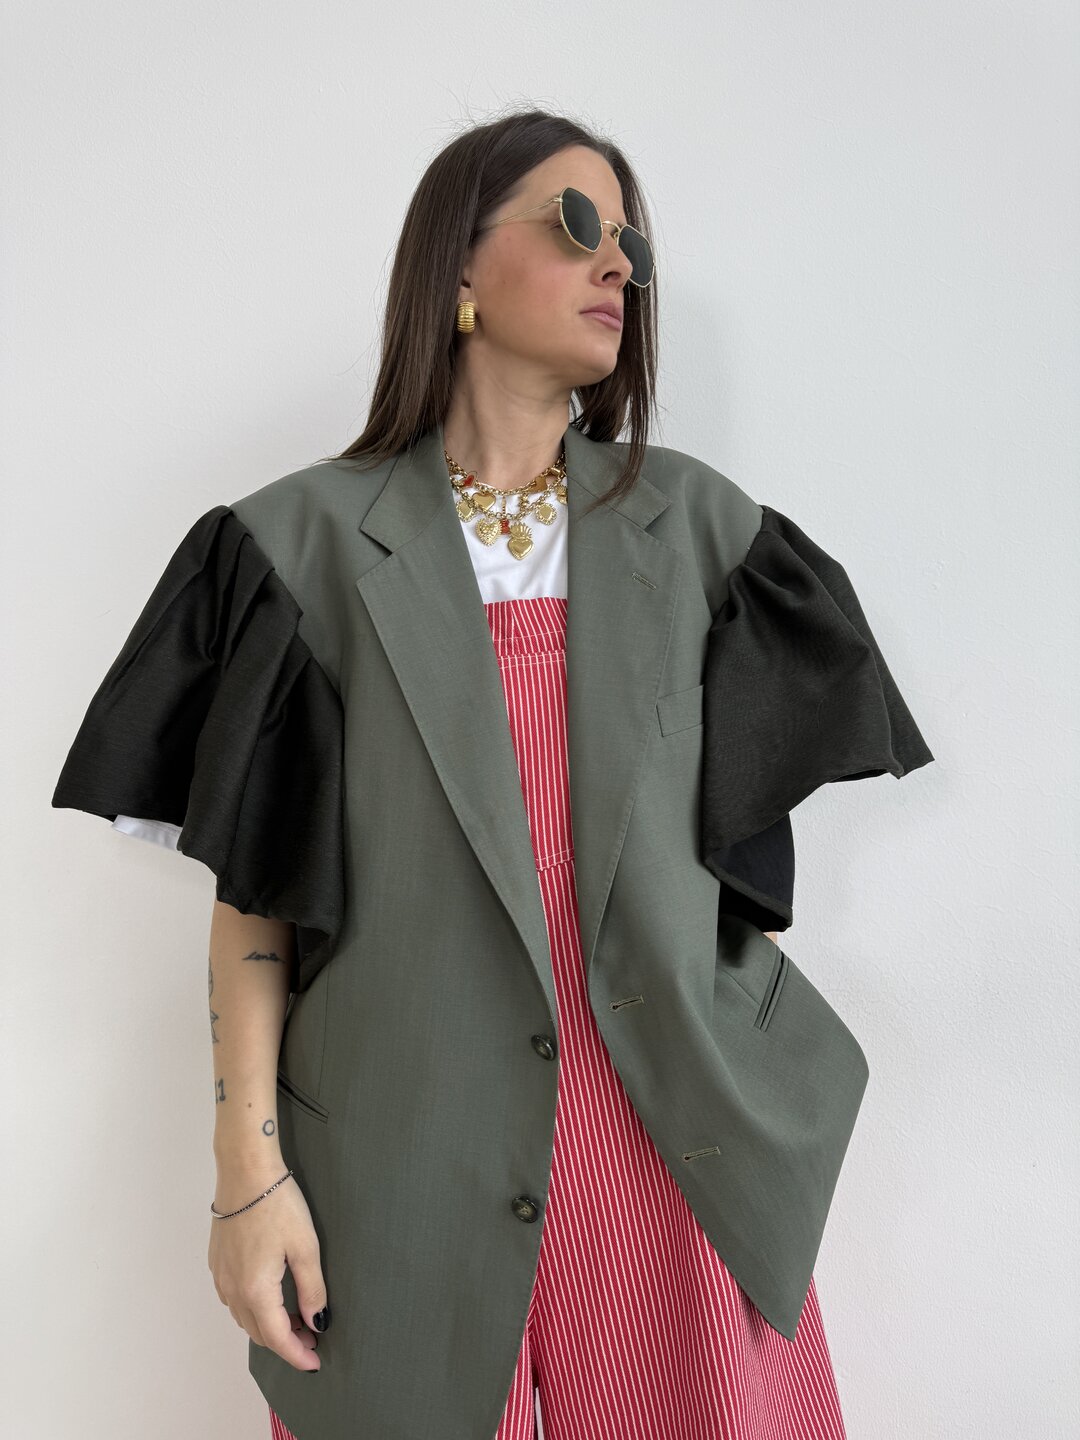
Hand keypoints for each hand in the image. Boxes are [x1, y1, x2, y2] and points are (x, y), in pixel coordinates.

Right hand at [208, 1164, 327, 1371]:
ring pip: (244, 1318)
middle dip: (286, 1343)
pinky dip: (253, 1309)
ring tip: (297, 1319)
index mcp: (256, 1290)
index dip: (298, 1355)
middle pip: (259, 1333)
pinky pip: (234, 1299)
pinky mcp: (217, 1262)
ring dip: (269, 1326)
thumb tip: (317, 1321)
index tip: (316, 1362)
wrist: (245, 1170)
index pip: (278, 1338)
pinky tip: (271, 1297)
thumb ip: (312, 1289)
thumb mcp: (306, 1247)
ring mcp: (221, 1276)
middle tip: (312, 1339)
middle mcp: (232, 1289)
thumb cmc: (277, 1203)